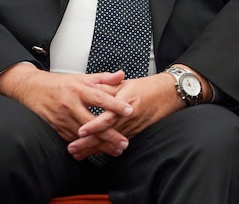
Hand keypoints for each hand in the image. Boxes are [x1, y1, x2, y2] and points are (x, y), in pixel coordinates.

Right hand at [0, 63, 132, 151]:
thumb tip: (121, 75)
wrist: (30, 88)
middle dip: (109, 134)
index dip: (115, 104)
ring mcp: (62, 118)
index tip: (129, 111)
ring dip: (99, 145)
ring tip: (115, 151)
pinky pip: (72, 140)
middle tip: (124, 143)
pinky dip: (85, 147)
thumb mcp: (81, 77)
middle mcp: (70, 104)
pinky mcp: (56, 128)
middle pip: (92, 122)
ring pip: (83, 135)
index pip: (100, 97)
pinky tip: (96, 152)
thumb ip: (103, 78)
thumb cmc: (58, 83)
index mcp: (78, 89)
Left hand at [68, 71, 183, 159]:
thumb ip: (106, 86)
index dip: (94, 126)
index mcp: (125, 104)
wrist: (166, 95)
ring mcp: (131, 128)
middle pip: (106, 134)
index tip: (81, 131)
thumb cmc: (146, 88)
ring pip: (110, 142)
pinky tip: (93, 154)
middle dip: (88, 143)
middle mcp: (128, 119)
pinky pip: (117, 143)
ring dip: (93, 149)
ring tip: (78, 154)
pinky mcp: (133, 133)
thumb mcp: (124, 83)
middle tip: (72, 148)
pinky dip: (104, 150)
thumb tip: (88, 86)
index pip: (108, 118)